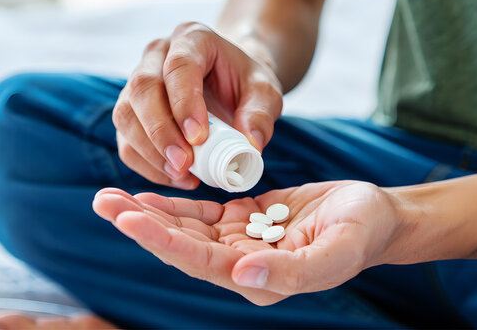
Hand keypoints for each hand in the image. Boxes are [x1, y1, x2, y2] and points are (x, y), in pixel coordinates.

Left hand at [92, 181, 405, 304]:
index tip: (127, 218)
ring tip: (107, 196)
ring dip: (147, 212)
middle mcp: (241, 267)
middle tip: (102, 203)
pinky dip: (172, 204)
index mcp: (259, 281)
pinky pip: (199, 213)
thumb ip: (293, 272)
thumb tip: (242, 276)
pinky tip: (143, 195)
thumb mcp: (337, 250)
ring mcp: (238, 244)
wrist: (373, 216)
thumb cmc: (361, 232)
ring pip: (183, 229)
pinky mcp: (240, 221)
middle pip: (180, 246)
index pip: (200, 261)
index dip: (162, 240)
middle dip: (141, 224)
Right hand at [112, 22, 282, 189]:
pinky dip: (145, 164)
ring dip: (149, 151)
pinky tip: (174, 176)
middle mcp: (157, 54)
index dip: (184, 103)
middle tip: (184, 164)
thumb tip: (250, 145)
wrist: (231, 83)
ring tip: (182, 174)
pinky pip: (125, 139)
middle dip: (160, 132)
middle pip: (142, 88)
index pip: (178, 66)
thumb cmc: (246, 84)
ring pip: (126, 114)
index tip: (199, 138)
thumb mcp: (265, 92)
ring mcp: (137, 81)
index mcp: (193, 39)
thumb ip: (261, 114)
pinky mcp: (131, 111)